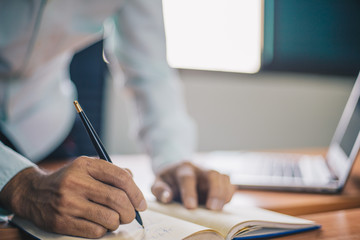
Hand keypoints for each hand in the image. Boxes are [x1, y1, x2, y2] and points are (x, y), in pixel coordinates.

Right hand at [0, 156, 146, 237]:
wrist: (33, 193)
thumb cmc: (69, 180)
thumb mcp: (87, 168)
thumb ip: (111, 171)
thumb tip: (133, 179)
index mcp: (85, 165)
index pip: (121, 178)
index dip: (136, 193)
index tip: (142, 204)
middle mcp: (76, 182)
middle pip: (118, 199)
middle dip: (130, 211)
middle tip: (130, 215)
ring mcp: (68, 203)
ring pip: (109, 218)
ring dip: (117, 222)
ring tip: (113, 219)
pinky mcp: (61, 222)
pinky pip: (96, 232)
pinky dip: (103, 230)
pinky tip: (99, 224)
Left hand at [151, 162, 234, 210]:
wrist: (176, 171)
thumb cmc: (167, 180)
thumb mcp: (158, 183)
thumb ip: (160, 190)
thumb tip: (167, 197)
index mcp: (182, 168)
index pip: (187, 178)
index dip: (189, 192)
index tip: (190, 207)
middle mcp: (199, 168)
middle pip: (212, 174)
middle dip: (214, 191)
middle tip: (212, 208)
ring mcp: (210, 173)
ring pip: (222, 177)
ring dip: (223, 193)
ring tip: (219, 209)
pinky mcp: (218, 179)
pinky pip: (229, 183)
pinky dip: (229, 193)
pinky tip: (225, 203)